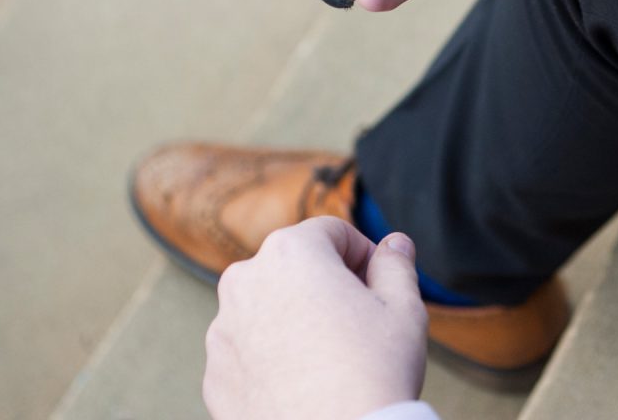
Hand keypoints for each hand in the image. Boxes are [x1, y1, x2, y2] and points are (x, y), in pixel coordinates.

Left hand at [203, 218, 427, 419]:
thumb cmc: (373, 373)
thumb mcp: (403, 308)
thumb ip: (396, 264)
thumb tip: (393, 244)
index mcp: (290, 252)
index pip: (332, 232)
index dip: (364, 255)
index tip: (380, 286)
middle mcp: (244, 282)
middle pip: (294, 267)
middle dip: (326, 284)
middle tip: (360, 321)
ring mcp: (222, 332)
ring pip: (268, 309)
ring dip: (296, 319)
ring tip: (332, 358)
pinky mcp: (214, 377)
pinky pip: (249, 352)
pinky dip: (273, 359)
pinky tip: (305, 384)